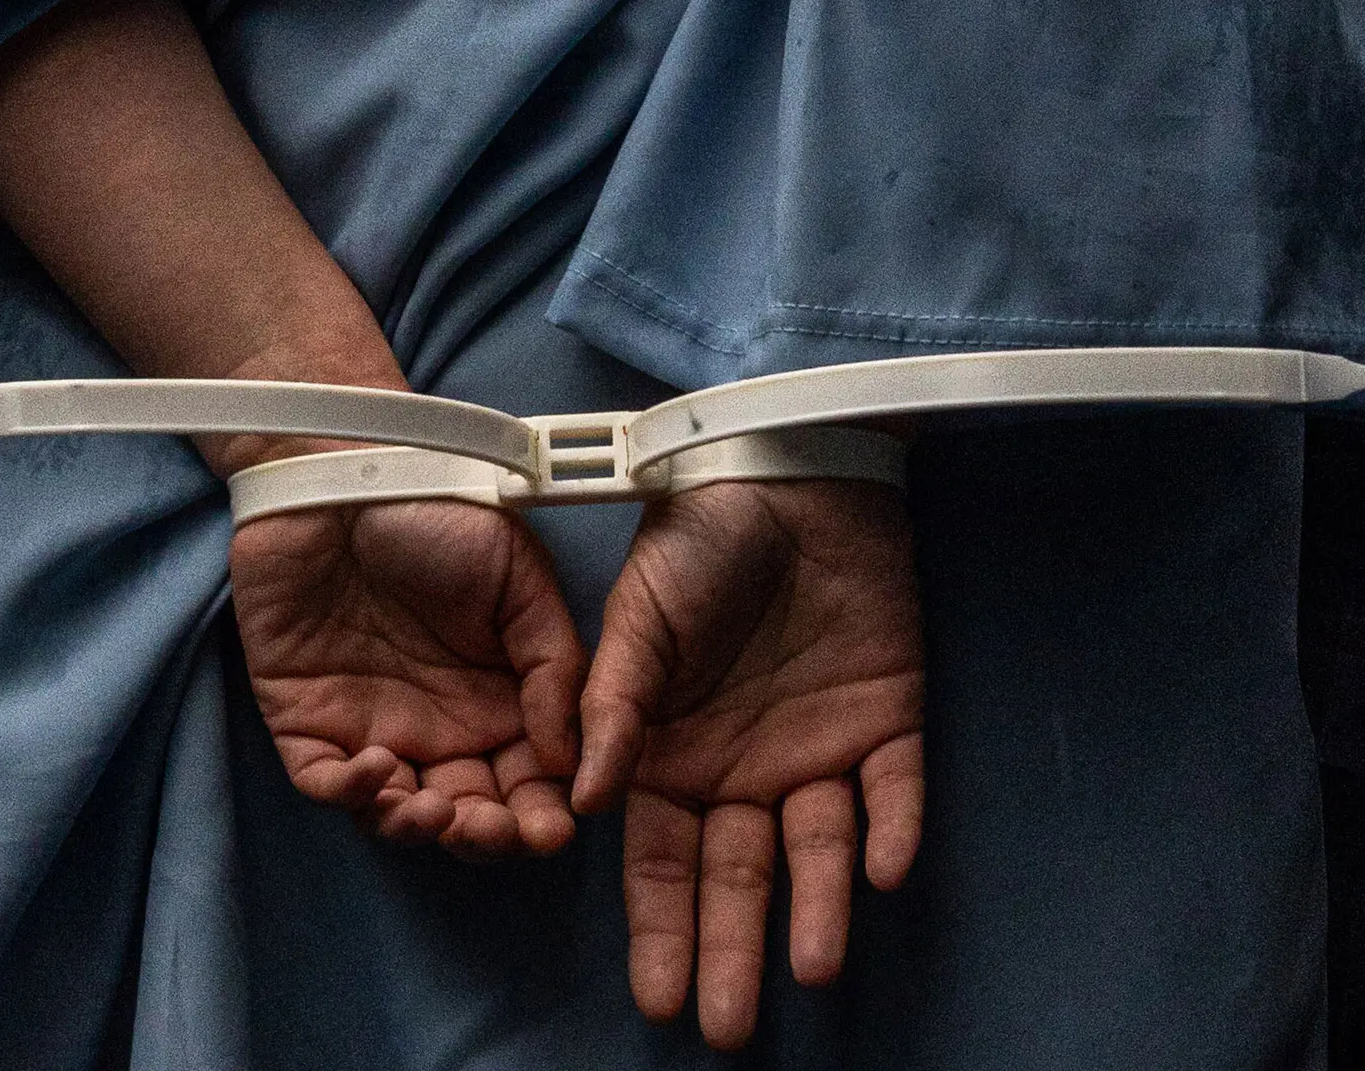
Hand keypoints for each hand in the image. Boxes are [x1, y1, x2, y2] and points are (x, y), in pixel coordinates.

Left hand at [230, 495, 588, 857]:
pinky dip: (350, 797)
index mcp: (497, 699)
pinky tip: (376, 771)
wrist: (339, 474)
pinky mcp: (305, 720)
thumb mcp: (518, 575)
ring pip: (396, 815)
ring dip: (420, 829)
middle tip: (494, 831)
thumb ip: (554, 664)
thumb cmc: (436, 512)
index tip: (552, 831)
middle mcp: (438, 726)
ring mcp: (370, 727)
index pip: (526, 783)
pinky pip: (324, 783)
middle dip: (486, 838)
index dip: (540, 817)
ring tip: (436, 809)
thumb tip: (570, 757)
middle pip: (466, 815)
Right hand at [574, 479, 923, 1049]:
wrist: (790, 471)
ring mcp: (818, 747)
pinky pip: (895, 789)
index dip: (661, 926)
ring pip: (820, 848)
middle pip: (739, 875)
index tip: (658, 996)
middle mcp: (745, 767)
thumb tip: (591, 798)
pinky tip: (883, 871)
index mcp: (675, 751)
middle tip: (727, 1027)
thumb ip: (615, 703)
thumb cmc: (698, 537)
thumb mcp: (637, 613)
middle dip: (732, 950)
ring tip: (812, 965)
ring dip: (819, 906)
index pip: (664, 859)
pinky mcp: (888, 720)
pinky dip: (893, 829)